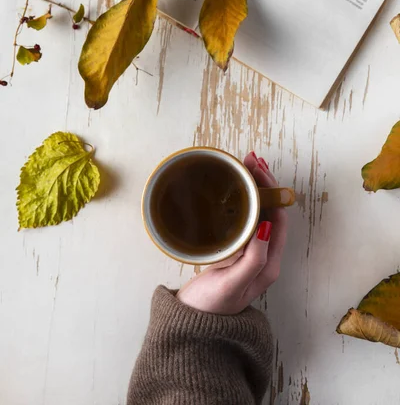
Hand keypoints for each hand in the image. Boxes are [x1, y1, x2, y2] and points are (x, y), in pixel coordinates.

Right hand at [177, 152, 287, 314]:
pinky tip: (233, 191)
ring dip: (254, 188)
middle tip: (250, 159)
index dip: (271, 190)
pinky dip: (242, 200)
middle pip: (271, 210)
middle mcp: (264, 255)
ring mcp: (250, 252)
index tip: (257, 169)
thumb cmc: (211, 307)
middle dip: (264, 183)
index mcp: (270, 262)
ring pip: (258, 212)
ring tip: (244, 167)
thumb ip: (253, 259)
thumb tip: (266, 225)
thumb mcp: (233, 283)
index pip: (278, 216)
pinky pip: (245, 219)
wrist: (194, 327)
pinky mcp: (235, 251)